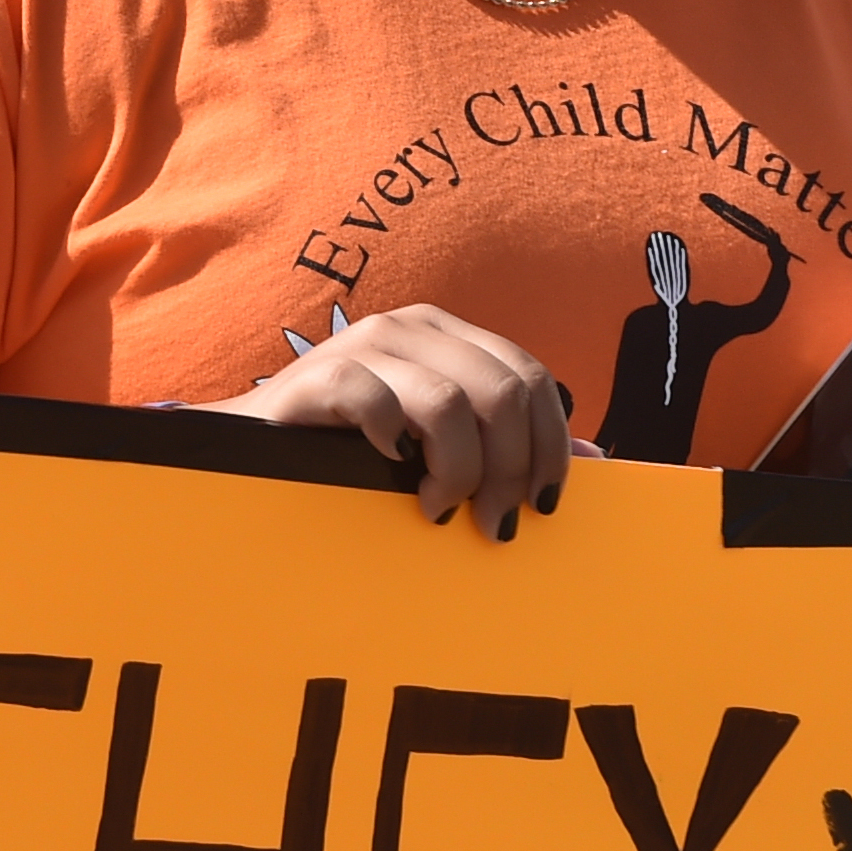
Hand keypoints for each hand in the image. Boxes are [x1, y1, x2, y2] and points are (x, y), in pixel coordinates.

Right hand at [204, 302, 574, 538]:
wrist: (253, 448)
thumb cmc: (352, 451)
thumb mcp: (440, 443)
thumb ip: (508, 443)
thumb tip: (598, 459)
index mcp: (449, 335)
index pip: (531, 376)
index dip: (550, 445)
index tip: (544, 505)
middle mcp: (412, 328)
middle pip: (504, 391)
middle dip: (511, 469)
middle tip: (492, 522)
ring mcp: (366, 345)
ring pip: (452, 403)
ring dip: (459, 471)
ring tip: (438, 508)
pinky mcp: (323, 373)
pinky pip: (379, 403)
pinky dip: (394, 445)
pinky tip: (389, 470)